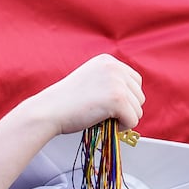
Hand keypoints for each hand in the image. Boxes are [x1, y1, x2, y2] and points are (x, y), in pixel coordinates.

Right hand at [24, 54, 144, 136]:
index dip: (126, 98)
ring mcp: (117, 83)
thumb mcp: (89, 81)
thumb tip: (131, 99)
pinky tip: (106, 125)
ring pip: (138, 109)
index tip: (110, 107)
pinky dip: (122, 128)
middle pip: (139, 95)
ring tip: (103, 120)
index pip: (135, 81)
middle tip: (106, 116)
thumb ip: (108, 83)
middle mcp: (115, 67)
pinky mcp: (118, 99)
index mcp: (108, 61)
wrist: (49, 111)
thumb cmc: (64, 103)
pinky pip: (133, 120)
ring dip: (123, 119)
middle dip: (126, 110)